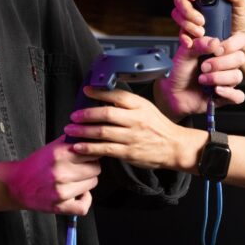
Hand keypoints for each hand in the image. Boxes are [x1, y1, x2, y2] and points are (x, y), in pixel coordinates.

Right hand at [0, 134, 101, 215]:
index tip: (88, 155)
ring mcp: (60, 191)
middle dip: (90, 167)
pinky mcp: (59, 207)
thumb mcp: (53, 147)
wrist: (16, 184)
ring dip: (86, 182)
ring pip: (92, 183)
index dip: (92, 153)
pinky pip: (84, 205)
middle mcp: (61, 172)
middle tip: (81, 168)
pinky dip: (84, 200)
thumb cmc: (37, 165)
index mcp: (60, 154)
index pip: (92, 151)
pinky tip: (78, 194)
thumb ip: (73, 142)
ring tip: (75, 179)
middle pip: (96, 168)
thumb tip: (93, 138)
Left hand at [65, 87, 203, 172]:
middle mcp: (135, 120)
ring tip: (69, 130)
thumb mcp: (146, 108)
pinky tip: (78, 147)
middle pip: (106, 114)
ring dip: (82, 131)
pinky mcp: (128, 153)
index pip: (117, 95)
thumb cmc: (159, 127)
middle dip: (85, 115)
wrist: (175, 146)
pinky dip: (89, 148)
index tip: (86, 90)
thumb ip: (128, 104)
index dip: (99, 92)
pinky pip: (105, 149)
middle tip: (73, 115)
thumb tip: (104, 99)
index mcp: (140, 106)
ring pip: (102, 132)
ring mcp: (132, 137)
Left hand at [153, 32, 244, 120]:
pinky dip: (227, 93)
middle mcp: (227, 63)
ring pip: (237, 76)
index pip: (240, 40)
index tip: (217, 50)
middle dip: (220, 63)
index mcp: (219, 49)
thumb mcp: (185, 53)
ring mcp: (228, 80)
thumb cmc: (180, 71)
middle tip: (203, 67)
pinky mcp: (227, 96)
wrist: (172, 92)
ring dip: (218, 78)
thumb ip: (199, 44)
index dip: (232, 44)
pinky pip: (238, 96)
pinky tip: (215, 91)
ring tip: (202, 79)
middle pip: (240, 58)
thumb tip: (215, 41)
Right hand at [172, 0, 244, 40]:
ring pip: (177, 15)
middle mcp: (194, 3)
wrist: (239, 39)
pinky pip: (181, 33)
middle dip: (187, 10)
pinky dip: (184, 37)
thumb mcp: (241, 6)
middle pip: (179, 0)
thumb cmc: (239, 19)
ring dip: (187, 24)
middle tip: (201, 19)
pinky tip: (191, 41)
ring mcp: (190, 17)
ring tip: (201, 32)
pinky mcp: (189, 31)